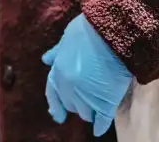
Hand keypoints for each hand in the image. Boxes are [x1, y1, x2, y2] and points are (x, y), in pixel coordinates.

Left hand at [43, 14, 131, 136]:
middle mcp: (69, 88)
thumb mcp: (68, 38)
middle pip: (71, 105)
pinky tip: (99, 129)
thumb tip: (46, 60)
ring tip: (99, 103)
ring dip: (91, 110)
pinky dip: (100, 125)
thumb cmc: (90, 30)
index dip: (56, 105)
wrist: (112, 32)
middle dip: (77, 103)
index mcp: (58, 72)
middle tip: (87, 100)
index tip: (58, 116)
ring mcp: (87, 97)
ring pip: (85, 113)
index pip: (52, 94)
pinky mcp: (105, 102)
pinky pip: (101, 120)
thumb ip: (57, 52)